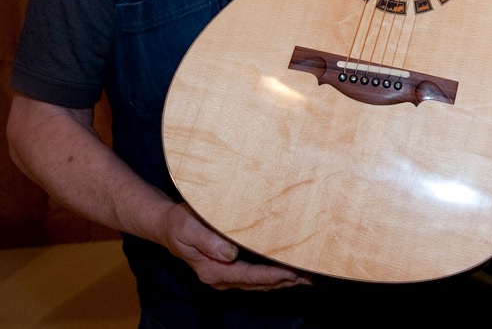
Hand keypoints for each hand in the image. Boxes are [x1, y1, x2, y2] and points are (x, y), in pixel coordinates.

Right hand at [161, 203, 312, 290]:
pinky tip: (285, 272)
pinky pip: (254, 276)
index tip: (292, 273)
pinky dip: (271, 276)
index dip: (272, 275)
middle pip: (258, 283)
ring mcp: (224, 275)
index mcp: (213, 270)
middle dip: (284, 281)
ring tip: (305, 277)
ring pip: (258, 282)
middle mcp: (220, 277)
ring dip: (281, 281)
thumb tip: (230, 253)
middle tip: (310, 278)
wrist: (167, 226)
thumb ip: (208, 241)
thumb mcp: (189, 228)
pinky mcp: (228, 268)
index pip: (249, 276)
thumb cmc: (178, 223)